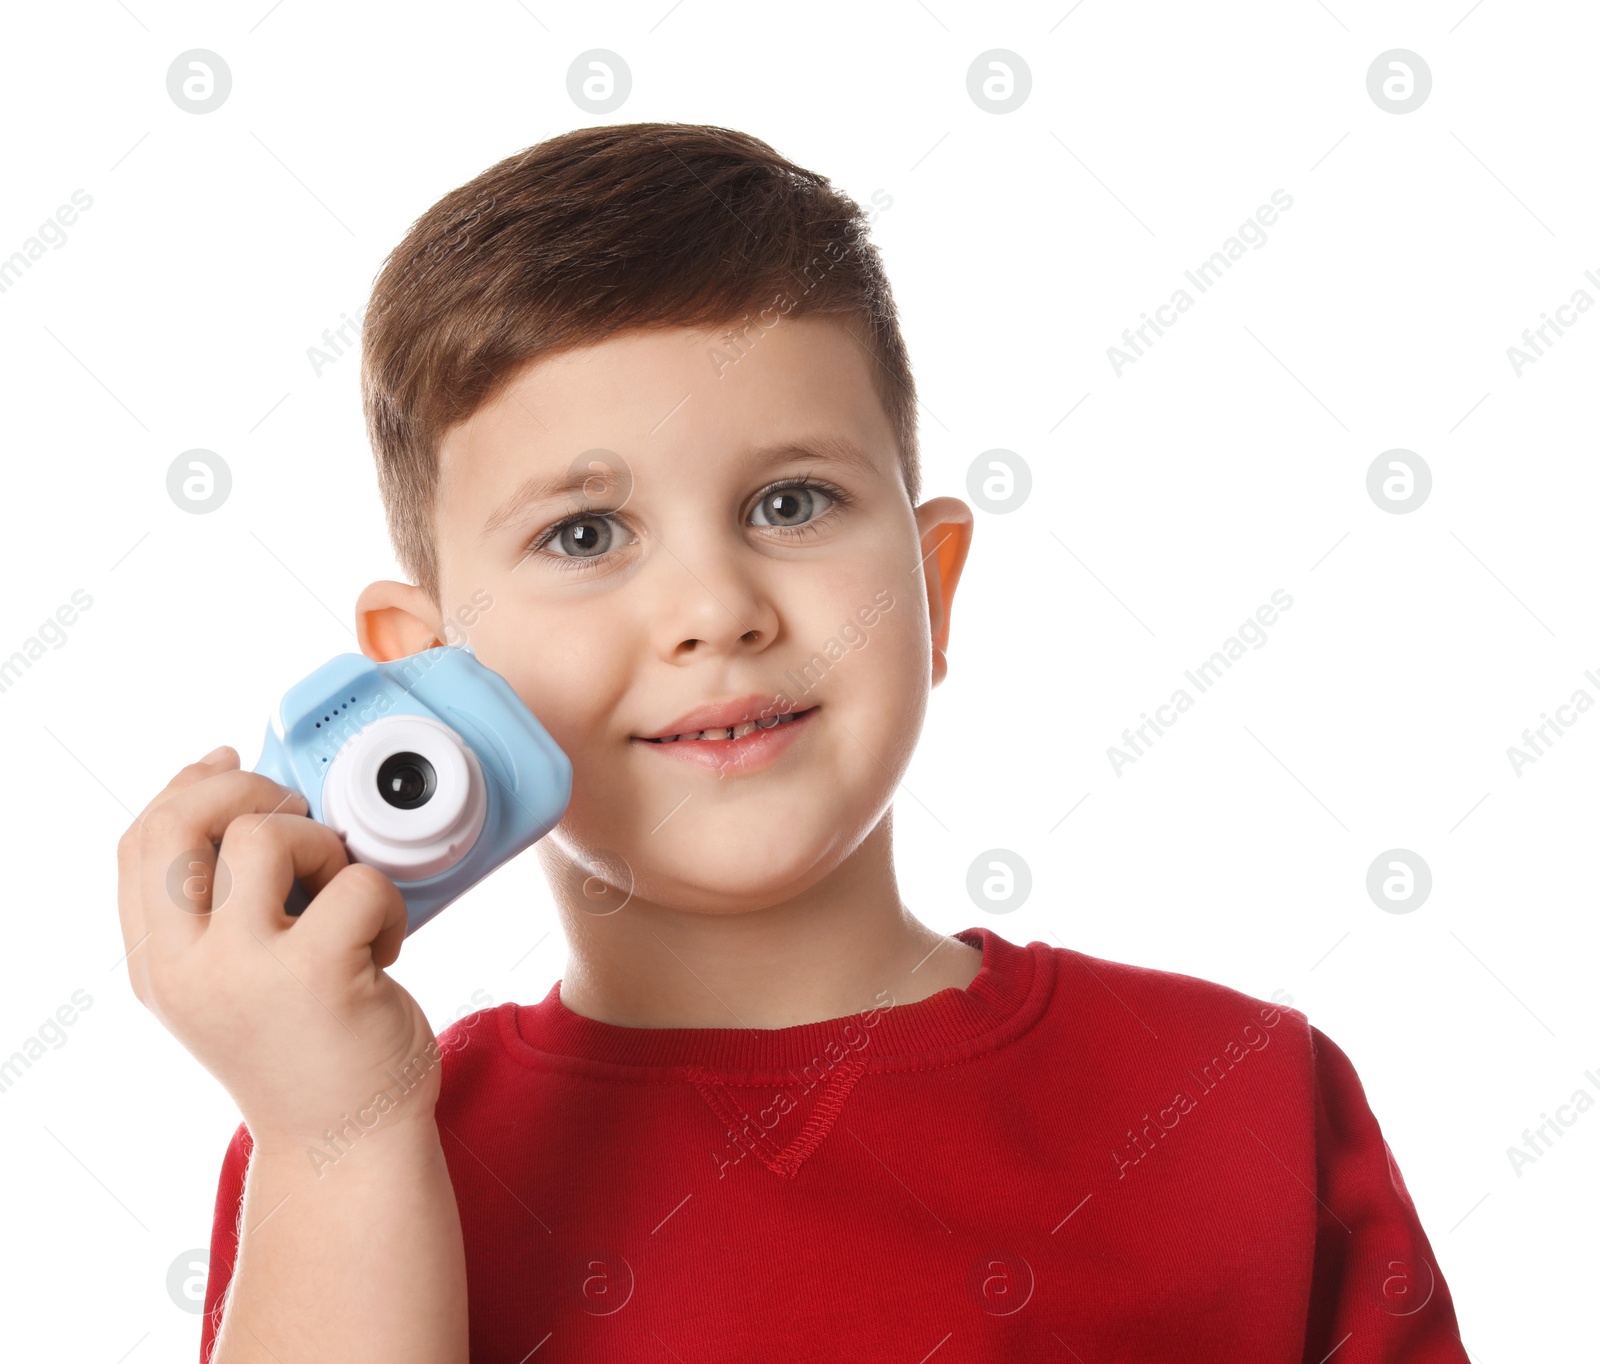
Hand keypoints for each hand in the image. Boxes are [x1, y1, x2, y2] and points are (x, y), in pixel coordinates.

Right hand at [116, 746, 444, 1158]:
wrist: (346, 1148)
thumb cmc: (305, 1052)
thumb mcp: (229, 983)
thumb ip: (217, 909)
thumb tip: (236, 793)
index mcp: (156, 965)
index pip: (139, 841)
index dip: (187, 787)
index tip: (234, 766)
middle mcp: (183, 969)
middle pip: (183, 822)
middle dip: (250, 791)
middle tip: (303, 817)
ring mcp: (244, 971)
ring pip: (267, 834)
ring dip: (326, 847)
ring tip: (346, 901)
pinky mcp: (315, 973)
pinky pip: (356, 880)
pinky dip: (386, 901)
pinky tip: (385, 946)